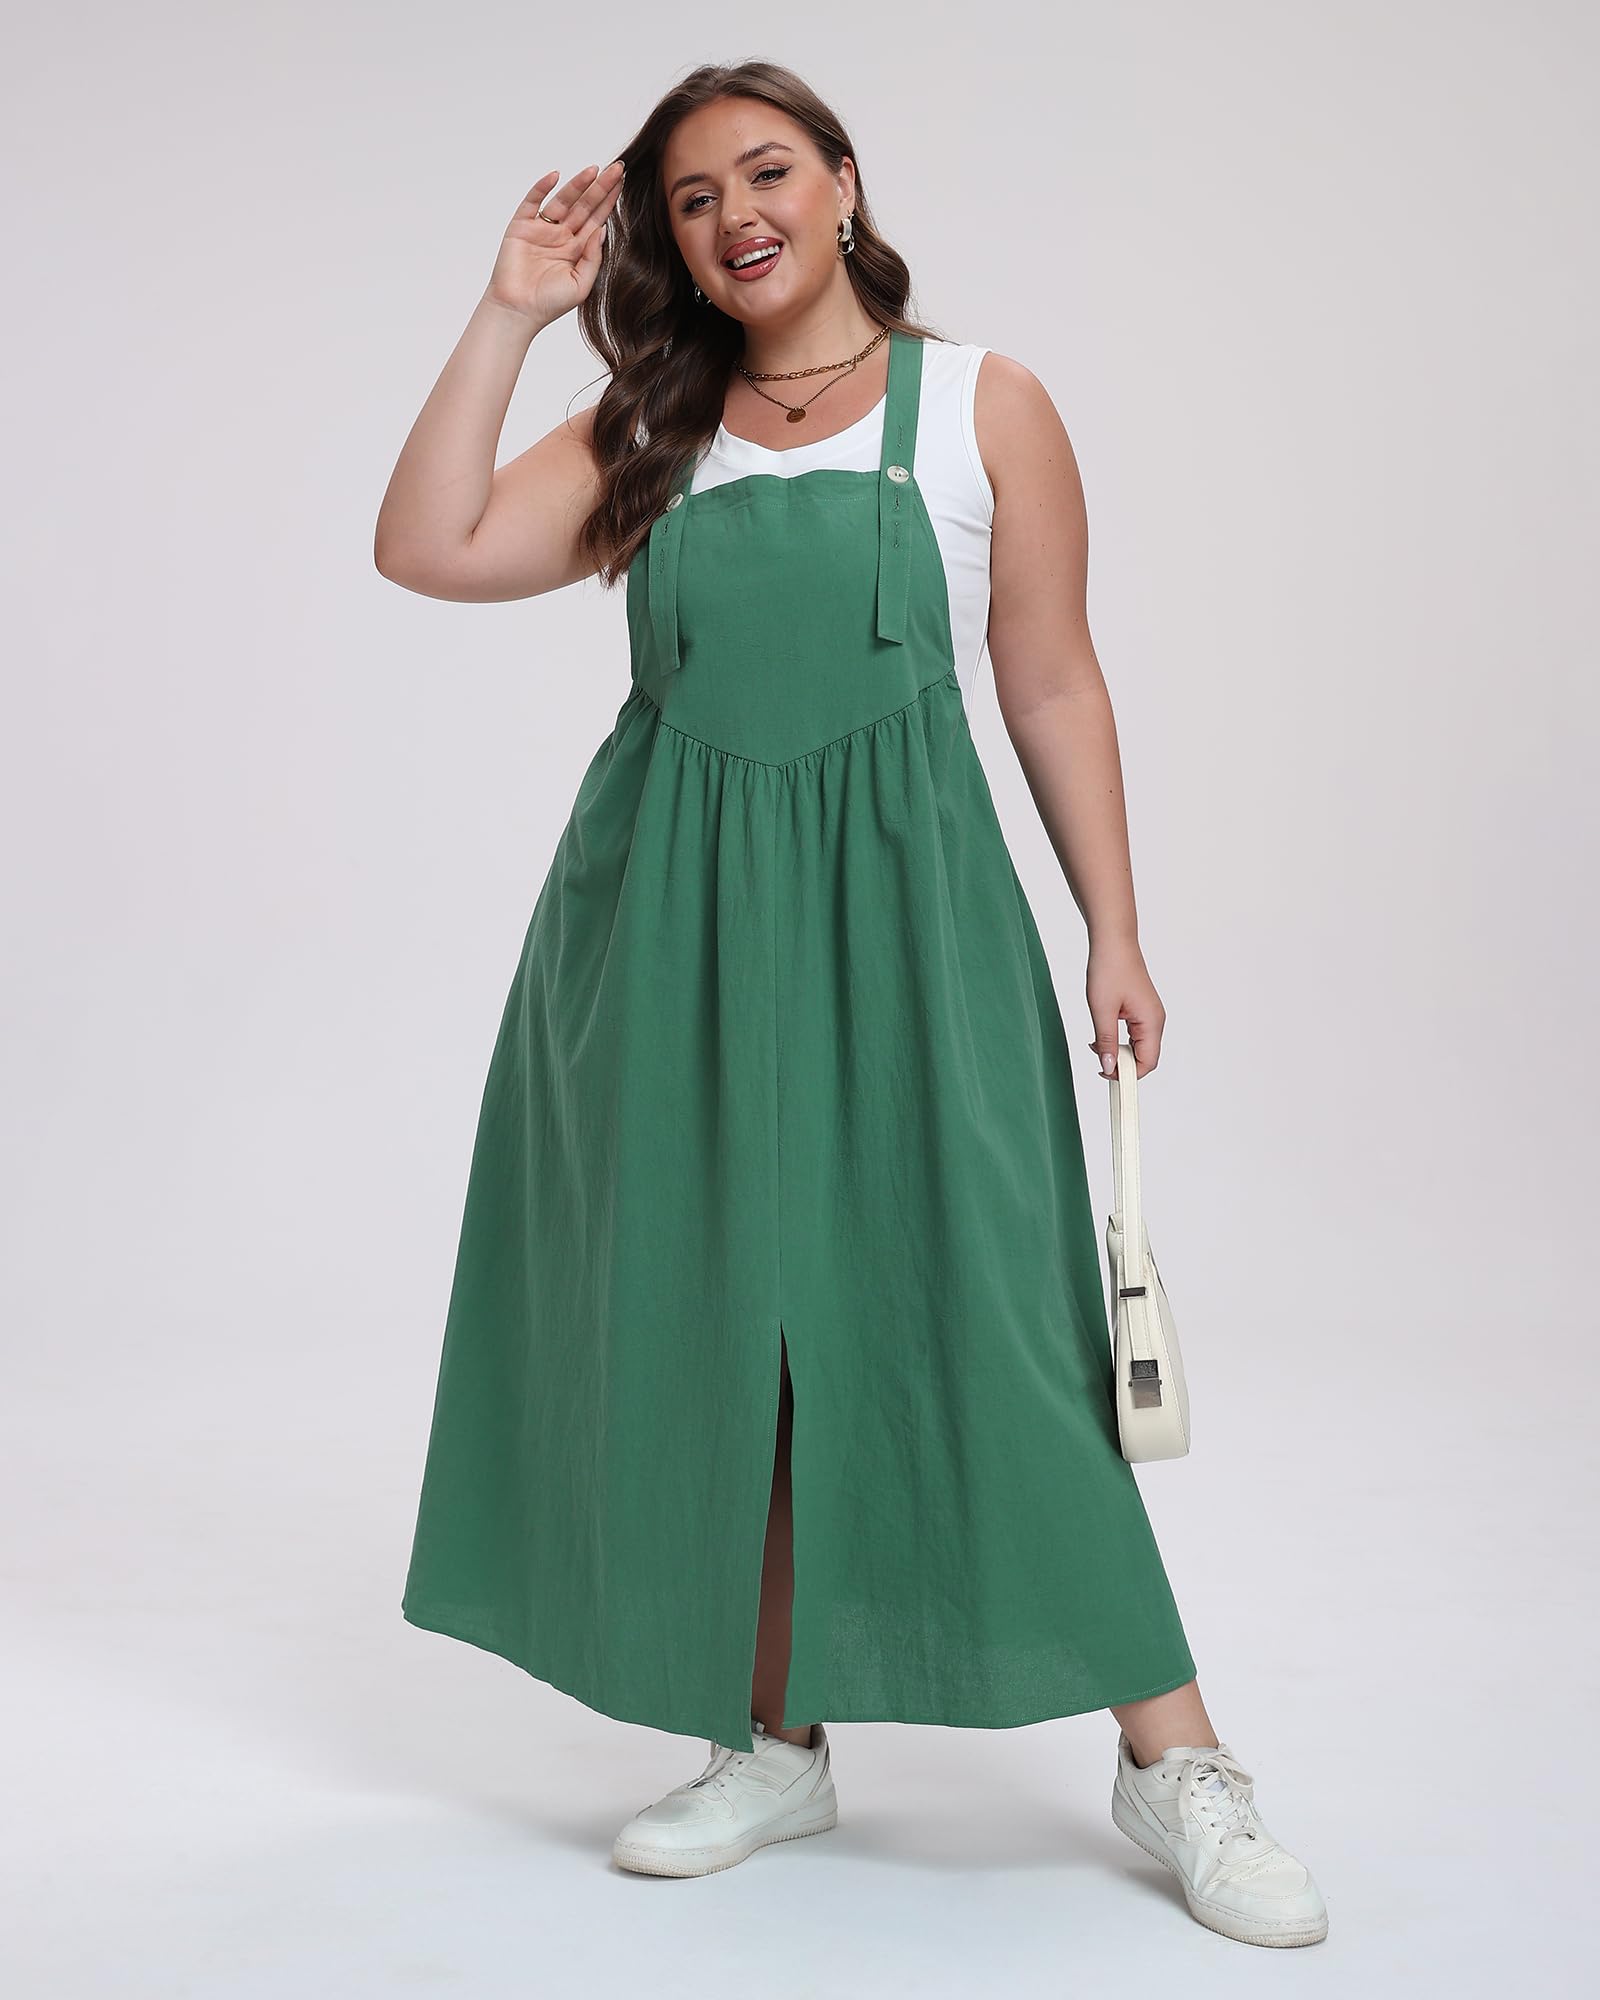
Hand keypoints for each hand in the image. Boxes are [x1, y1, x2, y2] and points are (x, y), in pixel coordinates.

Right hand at [485, 162, 624, 329]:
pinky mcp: (521, 226)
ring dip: (578, 184)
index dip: (609, 202)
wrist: (518, 311)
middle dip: (600, 187)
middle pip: (584, 206)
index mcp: (577, 249)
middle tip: (617, 168)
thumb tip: (602, 230)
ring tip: (594, 170)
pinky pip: (532, 201)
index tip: (622, 183)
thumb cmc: (549, 304)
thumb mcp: (582, 284)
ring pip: (563, 200)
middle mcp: (561, 235)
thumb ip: (593, 258)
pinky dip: (541, 187)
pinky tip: (555, 176)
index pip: (597, 219)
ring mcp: (541, 229)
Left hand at [1085, 936, 1163, 1078]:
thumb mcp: (1102, 1009)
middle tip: (1097, 1060)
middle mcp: (1155, 1020)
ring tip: (1096, 1045)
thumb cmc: (1110, 968)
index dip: (1128, 1074)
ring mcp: (1149, 1015)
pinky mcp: (1140, 1010)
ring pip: (1138, 1047)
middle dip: (1122, 1064)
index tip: (1106, 1075)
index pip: (1147, 1063)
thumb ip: (1106, 1041)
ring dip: (1118, 1052)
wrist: (1113, 941)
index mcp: (1152, 1021)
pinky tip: (1102, 1035)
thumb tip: (1108, 1067)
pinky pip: (1134, 1035)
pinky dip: (1118, 1040)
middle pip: (1144, 1057)